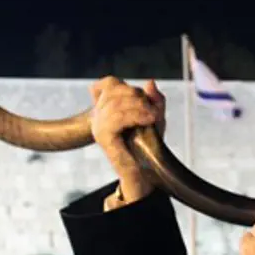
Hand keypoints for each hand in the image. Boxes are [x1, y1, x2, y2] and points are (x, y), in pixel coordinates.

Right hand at [90, 76, 165, 201]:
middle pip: (115, 90)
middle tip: (154, 110)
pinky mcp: (103, 136)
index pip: (109, 83)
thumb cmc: (149, 144)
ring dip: (139, 106)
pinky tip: (148, 119)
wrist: (144, 171)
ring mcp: (98, 125)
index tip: (146, 100)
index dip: (128, 86)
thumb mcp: (155, 116)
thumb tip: (150, 82)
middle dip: (138, 96)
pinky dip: (135, 115)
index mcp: (106, 108)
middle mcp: (98, 115)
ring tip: (154, 115)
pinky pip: (116, 118)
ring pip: (116, 103)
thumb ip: (155, 100)